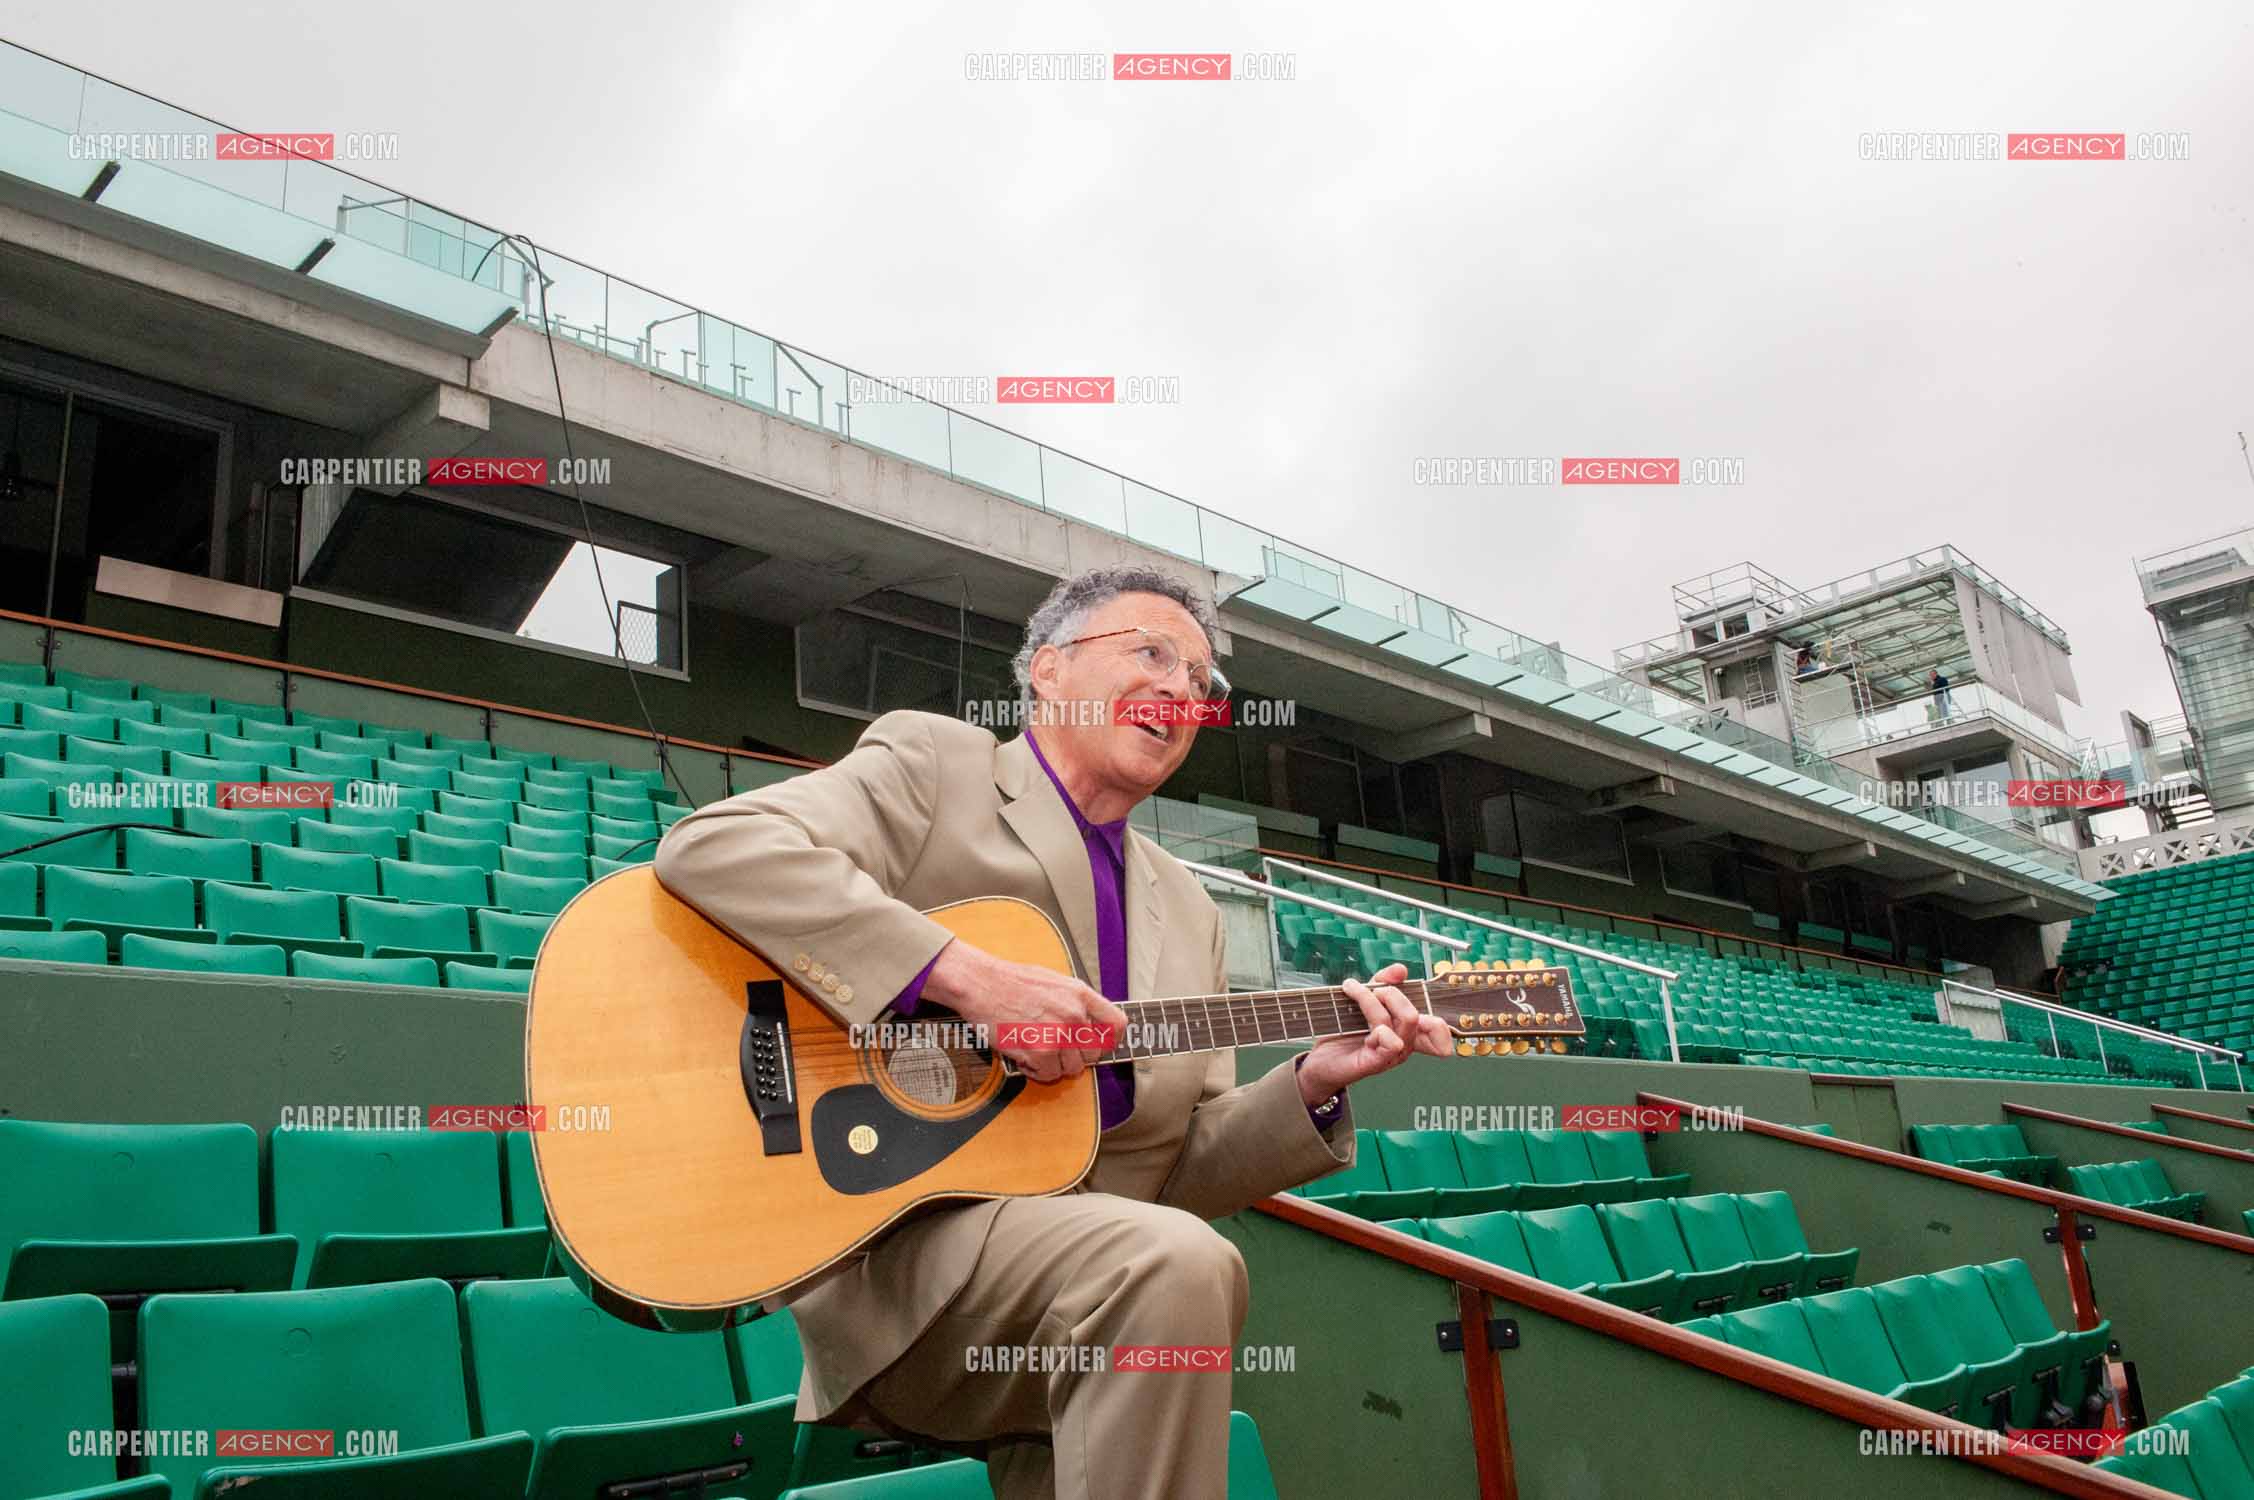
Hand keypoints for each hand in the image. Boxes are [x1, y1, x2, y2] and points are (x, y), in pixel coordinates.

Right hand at [922, 940, 1129, 1083]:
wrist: (981, 984)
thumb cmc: (1012, 982)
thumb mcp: (1055, 982)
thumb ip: (1075, 1002)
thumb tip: (1089, 1024)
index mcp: (1080, 995)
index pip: (1116, 1025)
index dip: (1110, 1040)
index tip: (1099, 1045)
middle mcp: (1074, 1015)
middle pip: (1093, 1053)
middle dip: (1075, 1055)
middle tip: (1055, 1048)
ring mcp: (1059, 1035)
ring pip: (1072, 1068)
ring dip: (1054, 1064)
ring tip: (1036, 1048)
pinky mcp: (1040, 1052)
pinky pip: (1049, 1075)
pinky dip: (1036, 1071)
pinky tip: (1025, 1055)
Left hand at [1298, 963, 1452, 1106]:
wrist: (1318, 1061)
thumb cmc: (1341, 1032)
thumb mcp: (1363, 1000)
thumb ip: (1382, 982)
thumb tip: (1400, 969)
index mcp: (1405, 1031)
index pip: (1437, 1028)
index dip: (1432, 1008)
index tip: (1403, 988)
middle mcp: (1403, 1044)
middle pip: (1416, 1014)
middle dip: (1391, 993)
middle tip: (1370, 990)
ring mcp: (1392, 1055)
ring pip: (1405, 1020)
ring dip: (1373, 998)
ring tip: (1352, 991)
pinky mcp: (1376, 1062)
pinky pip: (1392, 1042)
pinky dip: (1380, 1026)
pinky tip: (1362, 1024)